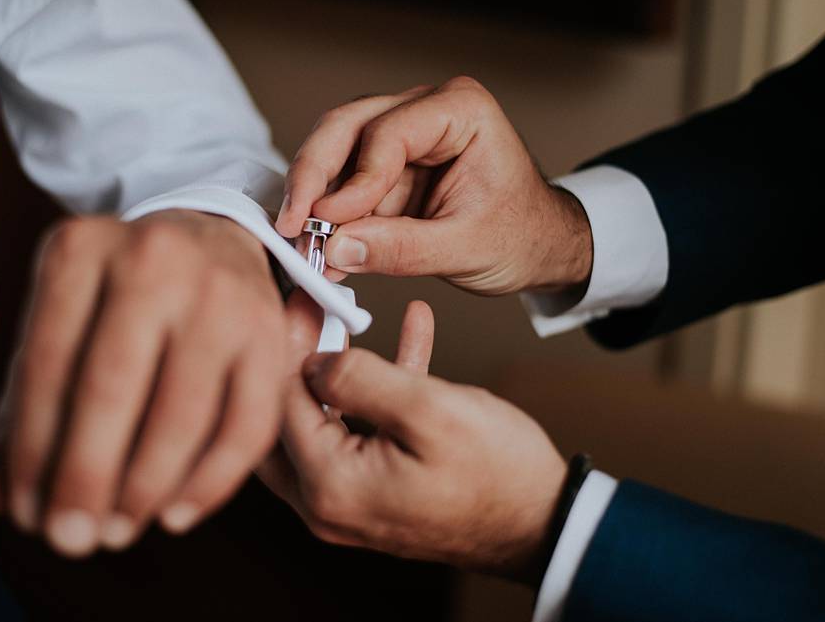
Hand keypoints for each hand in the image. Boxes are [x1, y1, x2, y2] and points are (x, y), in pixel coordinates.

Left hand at [0, 210, 289, 556]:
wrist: (211, 239)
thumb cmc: (121, 296)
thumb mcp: (63, 323)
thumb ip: (24, 406)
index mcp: (82, 249)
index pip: (45, 364)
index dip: (30, 450)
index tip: (23, 513)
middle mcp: (154, 259)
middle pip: (111, 388)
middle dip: (85, 478)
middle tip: (69, 540)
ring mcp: (220, 296)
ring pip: (181, 415)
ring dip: (143, 490)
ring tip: (115, 531)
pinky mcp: (270, 334)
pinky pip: (245, 427)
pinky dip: (209, 484)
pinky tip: (174, 516)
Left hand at [258, 301, 565, 581]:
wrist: (546, 525)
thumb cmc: (497, 473)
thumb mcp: (428, 409)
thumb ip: (358, 379)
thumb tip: (310, 359)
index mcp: (330, 486)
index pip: (279, 403)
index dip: (287, 342)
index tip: (300, 298)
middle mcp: (326, 505)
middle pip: (283, 419)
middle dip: (296, 358)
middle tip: (312, 311)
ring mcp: (347, 506)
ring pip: (317, 423)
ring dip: (335, 371)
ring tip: (351, 318)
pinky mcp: (373, 496)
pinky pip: (356, 435)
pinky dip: (372, 395)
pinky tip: (404, 343)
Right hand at [275, 77, 591, 294]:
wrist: (540, 246)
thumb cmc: (522, 236)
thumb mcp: (467, 249)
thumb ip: (401, 249)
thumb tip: (336, 250)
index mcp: (460, 110)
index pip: (387, 134)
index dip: (352, 181)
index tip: (325, 223)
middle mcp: (426, 108)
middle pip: (347, 127)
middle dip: (314, 176)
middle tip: (292, 223)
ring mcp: (403, 132)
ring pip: (335, 148)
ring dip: (315, 196)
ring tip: (303, 242)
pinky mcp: (388, 164)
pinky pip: (344, 179)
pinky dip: (329, 212)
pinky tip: (320, 247)